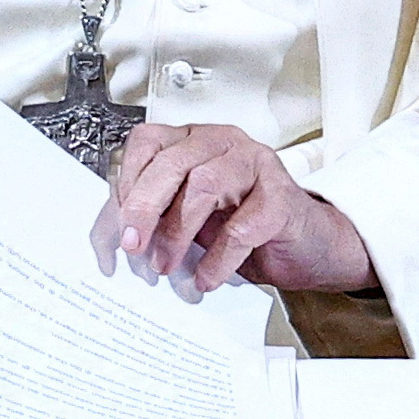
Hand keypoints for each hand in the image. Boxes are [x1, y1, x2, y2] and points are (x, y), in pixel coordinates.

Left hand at [96, 122, 376, 300]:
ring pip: (205, 185)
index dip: (126, 183)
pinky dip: (218, 259)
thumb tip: (113, 236)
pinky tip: (206, 278)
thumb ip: (154, 216)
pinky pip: (241, 227)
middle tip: (132, 246)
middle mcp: (224, 143)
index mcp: (194, 140)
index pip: (148, 142)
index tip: (117, 226)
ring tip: (166, 266)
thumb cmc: (244, 228)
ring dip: (178, 232)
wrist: (304, 246)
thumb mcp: (189, 218)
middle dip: (144, 207)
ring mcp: (256, 165)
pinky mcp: (281, 198)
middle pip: (173, 162)